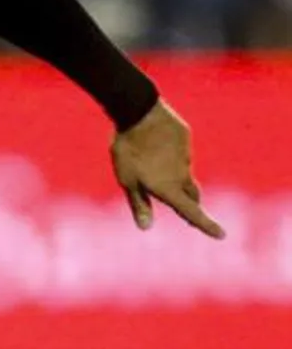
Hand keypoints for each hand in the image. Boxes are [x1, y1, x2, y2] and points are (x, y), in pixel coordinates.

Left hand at [110, 99, 222, 238]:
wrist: (138, 113)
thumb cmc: (128, 149)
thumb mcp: (127, 179)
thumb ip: (138, 203)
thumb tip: (145, 227)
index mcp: (169, 188)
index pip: (192, 212)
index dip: (206, 225)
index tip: (221, 235)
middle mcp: (183, 174)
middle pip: (192, 194)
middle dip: (190, 202)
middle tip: (187, 208)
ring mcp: (186, 155)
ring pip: (184, 170)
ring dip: (173, 172)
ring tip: (150, 162)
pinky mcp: (185, 138)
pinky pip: (180, 149)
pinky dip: (170, 151)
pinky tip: (155, 141)